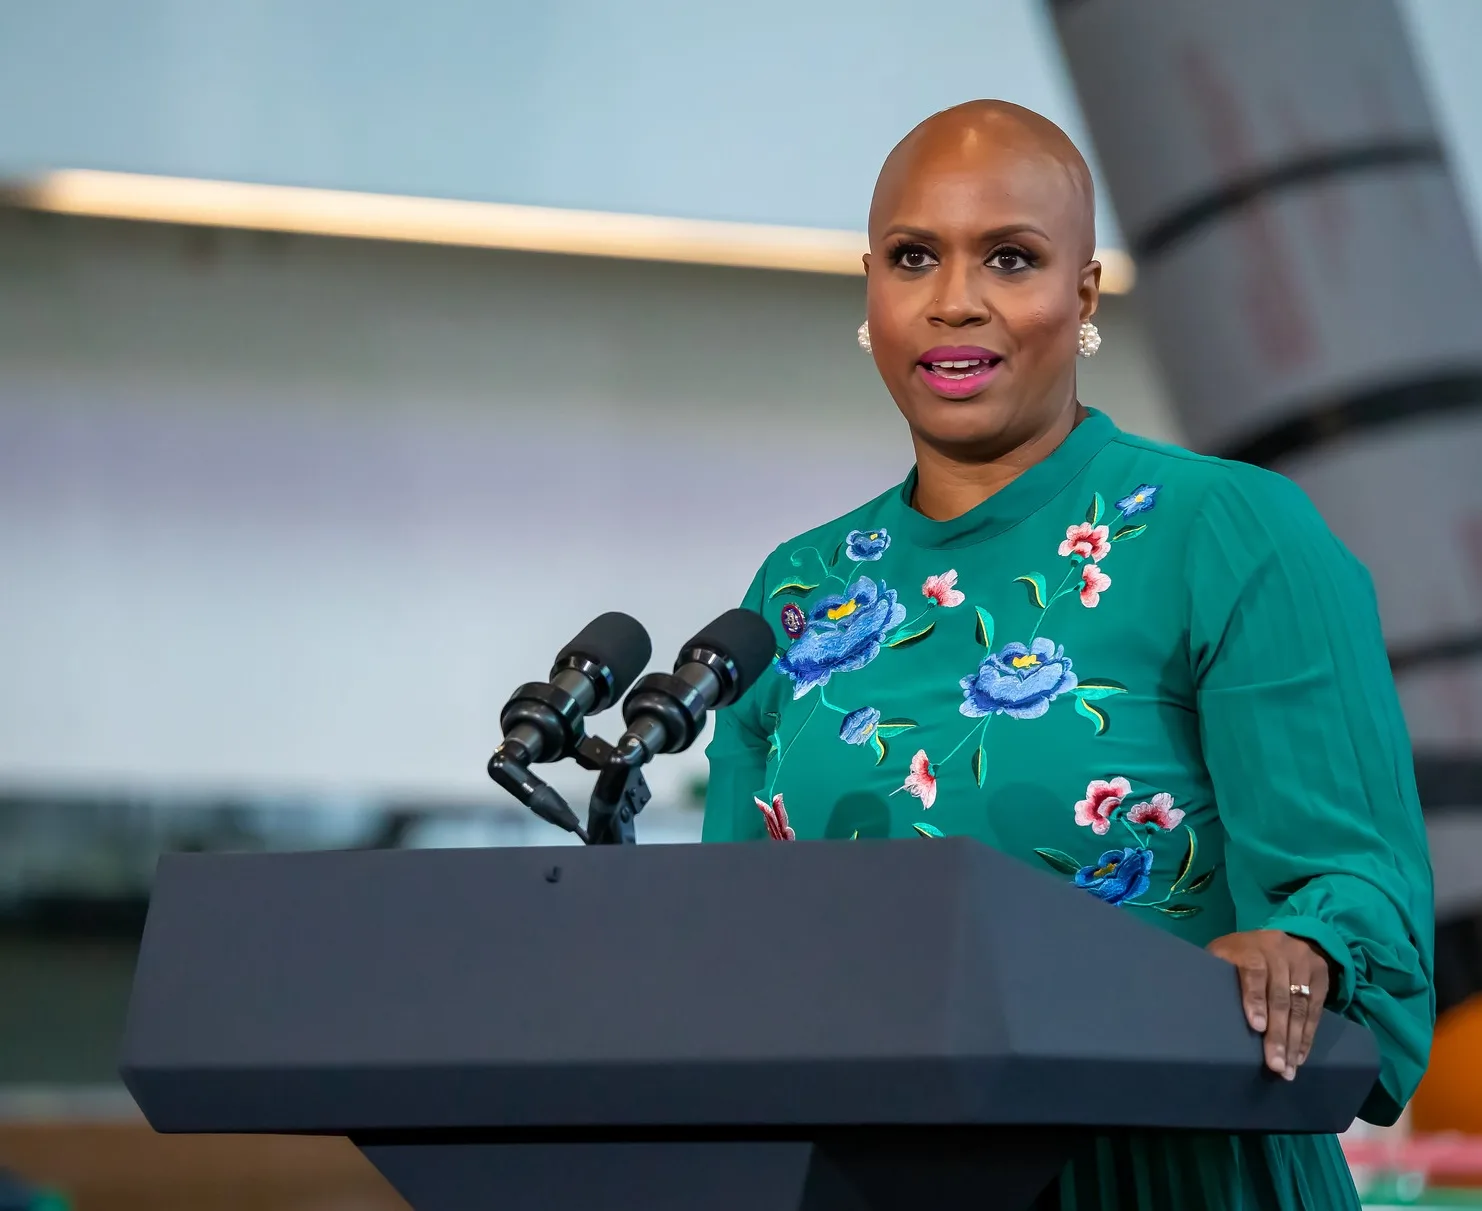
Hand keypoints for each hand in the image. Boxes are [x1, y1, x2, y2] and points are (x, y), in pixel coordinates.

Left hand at [1207, 930, 1331, 1080]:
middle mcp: (1280, 952)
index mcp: (1251, 946)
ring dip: (1294, 1041)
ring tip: (1287, 1069)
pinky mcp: (1321, 977)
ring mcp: (1303, 964)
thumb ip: (1216, 972)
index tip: (1257, 1026)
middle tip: (1275, 1065)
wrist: (1288, 934)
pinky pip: (1315, 1011)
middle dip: (1278, 1034)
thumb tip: (1197, 1003)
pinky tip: (1299, 1057)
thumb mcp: (1224, 953)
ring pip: (1300, 1007)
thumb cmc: (1242, 952)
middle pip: (1281, 996)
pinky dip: (1307, 1036)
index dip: (1255, 999)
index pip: (1254, 972)